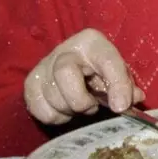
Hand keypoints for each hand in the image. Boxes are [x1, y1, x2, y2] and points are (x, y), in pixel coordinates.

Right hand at [24, 29, 143, 124]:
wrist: (75, 64)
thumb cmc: (99, 69)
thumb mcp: (117, 72)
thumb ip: (125, 86)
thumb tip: (127, 103)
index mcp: (92, 42)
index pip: (107, 60)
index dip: (116, 85)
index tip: (121, 107)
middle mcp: (64, 50)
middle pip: (65, 73)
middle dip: (80, 99)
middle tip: (92, 106)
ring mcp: (43, 65)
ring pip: (52, 96)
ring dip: (70, 110)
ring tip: (80, 104)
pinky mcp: (31, 83)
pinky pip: (40, 109)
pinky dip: (55, 116)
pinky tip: (65, 108)